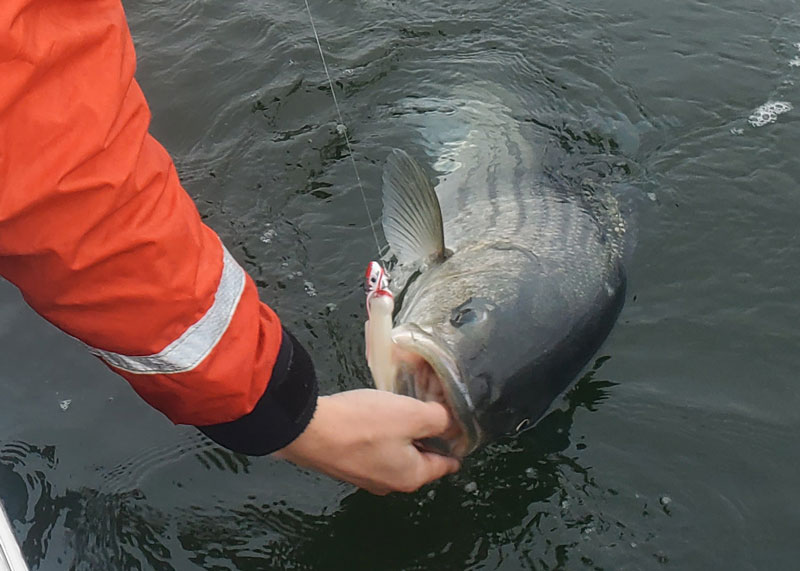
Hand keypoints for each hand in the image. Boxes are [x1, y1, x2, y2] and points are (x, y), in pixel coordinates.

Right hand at [274, 389, 460, 494]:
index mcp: (411, 477)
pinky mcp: (345, 464)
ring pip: (395, 453)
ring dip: (401, 433)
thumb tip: (448, 421)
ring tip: (401, 407)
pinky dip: (379, 434)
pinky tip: (374, 414)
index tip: (459, 425)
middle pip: (419, 458)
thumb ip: (439, 419)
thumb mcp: (412, 415)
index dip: (455, 443)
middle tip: (429, 408)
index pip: (446, 465)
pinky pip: (373, 449)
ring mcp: (364, 476)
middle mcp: (389, 483)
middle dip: (426, 435)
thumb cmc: (363, 425)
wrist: (307, 430)